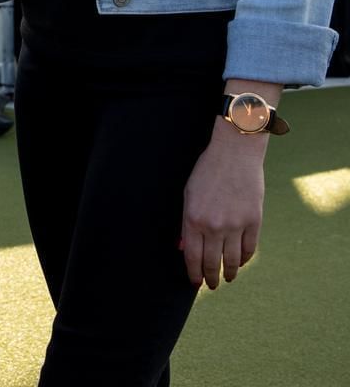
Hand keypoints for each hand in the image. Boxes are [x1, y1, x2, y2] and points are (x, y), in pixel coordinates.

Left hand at [181, 121, 265, 288]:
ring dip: (229, 273)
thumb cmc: (207, 171)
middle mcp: (214, 226)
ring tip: (227, 279)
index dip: (193, 273)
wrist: (235, 153)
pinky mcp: (254, 222)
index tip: (195, 282)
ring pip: (233, 261)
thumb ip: (187, 223)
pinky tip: (240, 262)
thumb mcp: (189, 194)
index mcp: (193, 218)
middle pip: (212, 263)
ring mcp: (236, 225)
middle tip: (211, 286)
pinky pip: (249, 249)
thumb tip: (185, 248)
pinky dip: (245, 259)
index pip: (192, 256)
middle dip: (210, 278)